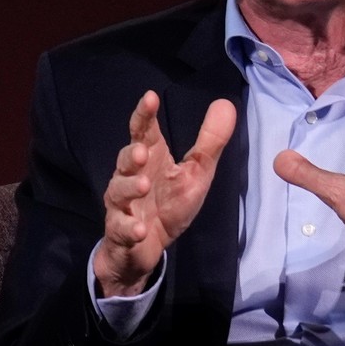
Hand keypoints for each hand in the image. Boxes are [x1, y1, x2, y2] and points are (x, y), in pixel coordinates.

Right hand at [93, 91, 235, 296]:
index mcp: (151, 159)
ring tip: (142, 185)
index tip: (150, 98)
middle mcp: (130, 177)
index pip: (143, 131)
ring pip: (118, 192)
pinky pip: (121, 229)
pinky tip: (140, 229)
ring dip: (129, 187)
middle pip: (125, 160)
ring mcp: (122, 205)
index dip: (144, 114)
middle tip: (143, 152)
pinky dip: (129, 228)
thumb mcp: (196, 173)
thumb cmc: (169, 203)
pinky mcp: (121, 232)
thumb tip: (226, 103)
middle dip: (132, 155)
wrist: (147, 248)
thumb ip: (209, 141)